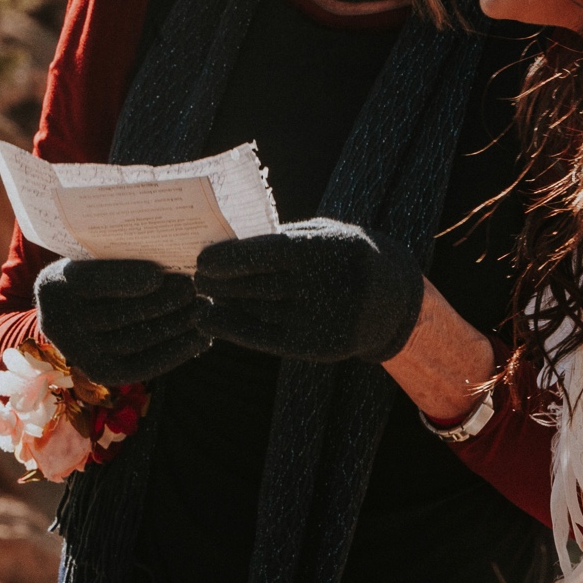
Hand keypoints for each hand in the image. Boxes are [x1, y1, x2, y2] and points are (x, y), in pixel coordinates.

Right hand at [33, 259, 210, 384]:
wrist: (78, 308)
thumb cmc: (98, 267)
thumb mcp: (98, 253)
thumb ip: (124, 252)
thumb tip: (170, 247)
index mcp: (53, 283)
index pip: (89, 280)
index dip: (123, 279)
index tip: (157, 274)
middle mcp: (58, 322)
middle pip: (117, 314)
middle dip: (161, 302)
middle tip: (195, 288)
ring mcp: (79, 352)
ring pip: (133, 340)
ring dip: (175, 326)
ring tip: (204, 309)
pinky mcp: (101, 373)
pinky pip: (141, 366)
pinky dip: (174, 352)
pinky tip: (200, 338)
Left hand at [194, 218, 424, 363]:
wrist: (391, 298)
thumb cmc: (343, 255)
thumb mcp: (324, 235)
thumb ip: (284, 238)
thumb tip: (229, 240)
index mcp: (333, 250)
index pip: (277, 252)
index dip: (236, 256)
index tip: (203, 260)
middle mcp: (332, 287)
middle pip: (264, 285)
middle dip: (223, 282)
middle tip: (191, 277)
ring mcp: (327, 320)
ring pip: (262, 311)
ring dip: (224, 304)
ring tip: (196, 294)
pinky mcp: (320, 347)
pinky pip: (268, 339)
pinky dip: (234, 329)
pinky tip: (208, 320)